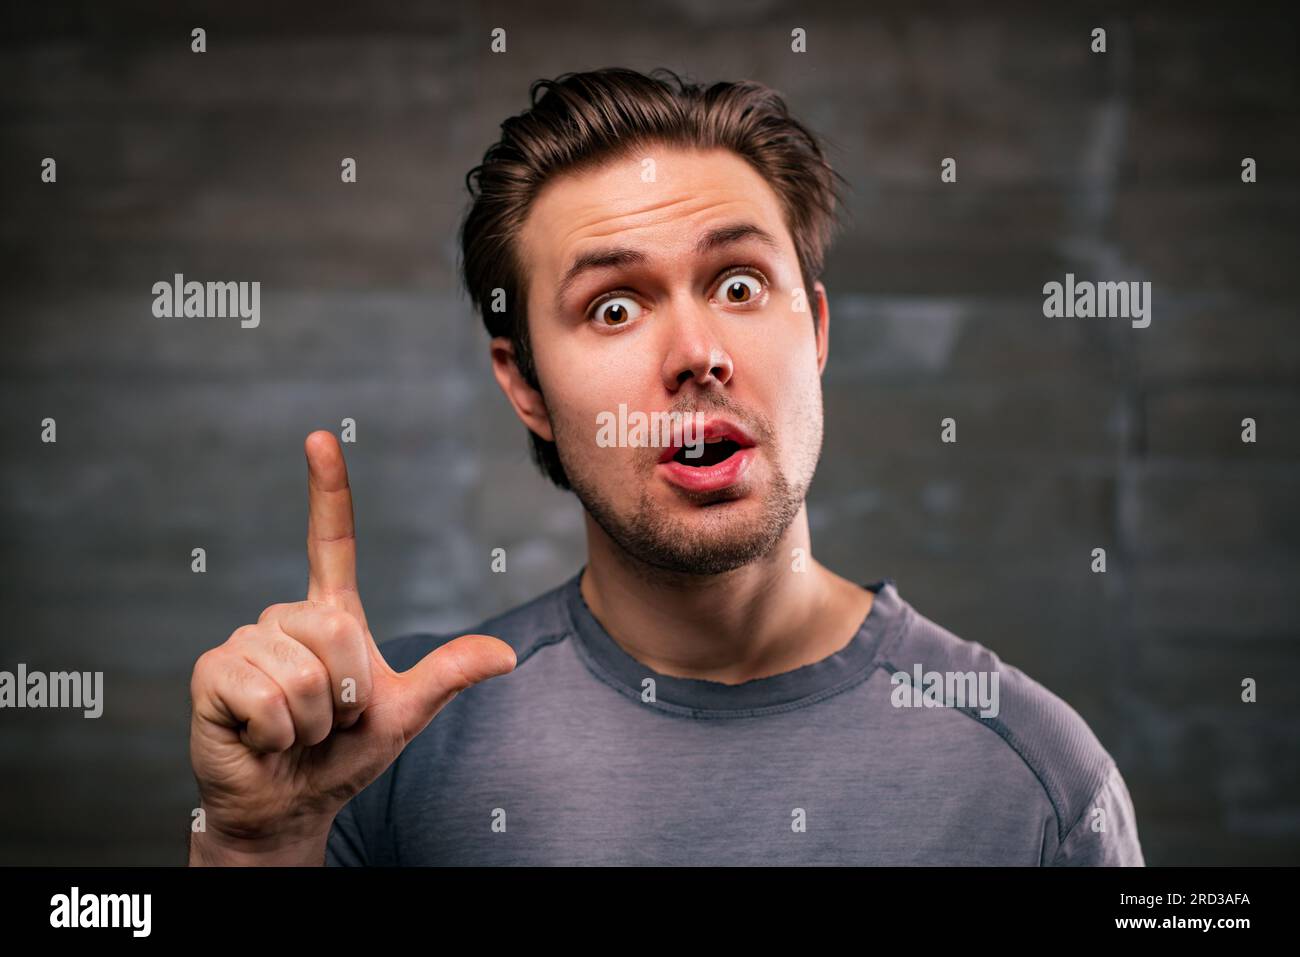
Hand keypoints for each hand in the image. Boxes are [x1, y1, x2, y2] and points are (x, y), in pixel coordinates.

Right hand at [188, 431, 515, 863]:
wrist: (291, 804)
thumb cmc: (343, 754)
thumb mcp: (406, 712)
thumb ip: (448, 676)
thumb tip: (507, 655)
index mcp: (331, 614)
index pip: (331, 541)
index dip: (329, 490)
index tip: (321, 438)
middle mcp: (285, 617)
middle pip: (338, 631)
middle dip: (347, 693)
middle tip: (326, 720)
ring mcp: (246, 641)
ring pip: (305, 671)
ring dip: (313, 719)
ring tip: (294, 730)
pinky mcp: (213, 674)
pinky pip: (266, 696)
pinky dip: (277, 732)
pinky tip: (262, 738)